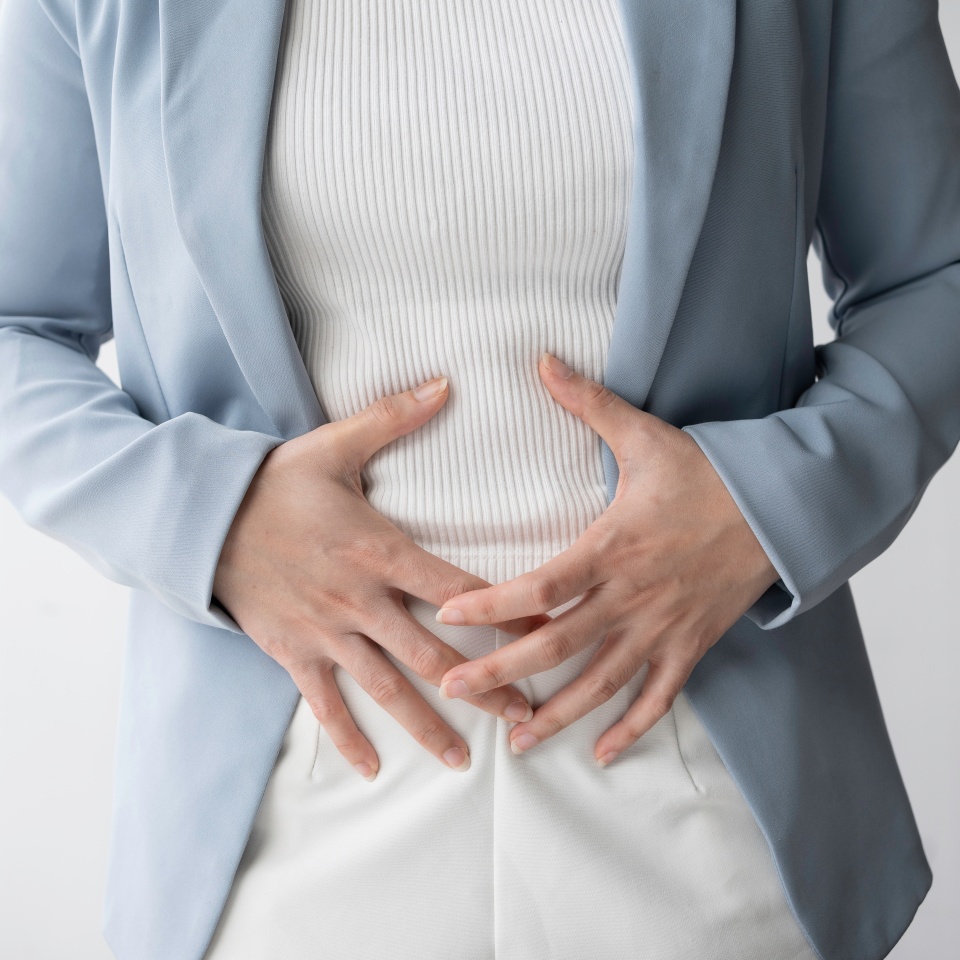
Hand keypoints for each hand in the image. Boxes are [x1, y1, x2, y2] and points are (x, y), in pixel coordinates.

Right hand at [213, 375, 548, 780]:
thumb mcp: (334, 446)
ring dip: (427, 726)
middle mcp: (360, 601)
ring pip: (386, 689)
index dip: (505, 611)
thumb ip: (393, 417)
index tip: (545, 632)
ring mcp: (326, 632)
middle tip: (524, 715)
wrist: (203, 518)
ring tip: (464, 759)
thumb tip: (445, 383)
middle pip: (434, 654)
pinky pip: (324, 703)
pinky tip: (370, 768)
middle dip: (483, 687)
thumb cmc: (274, 483)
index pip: (458, 588)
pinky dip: (346, 736)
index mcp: (379, 551)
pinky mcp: (293, 652)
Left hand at [433, 352, 779, 766]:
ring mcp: (662, 628)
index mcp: (612, 548)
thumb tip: (542, 360)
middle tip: (453, 691)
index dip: (492, 604)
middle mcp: (631, 597)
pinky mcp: (690, 646)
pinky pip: (659, 698)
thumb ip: (588, 403)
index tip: (447, 615)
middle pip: (557, 644)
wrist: (778, 509)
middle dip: (501, 671)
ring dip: (557, 714)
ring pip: (601, 683)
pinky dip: (632, 728)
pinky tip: (603, 752)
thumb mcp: (645, 436)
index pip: (540, 584)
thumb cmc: (706, 474)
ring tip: (516, 741)